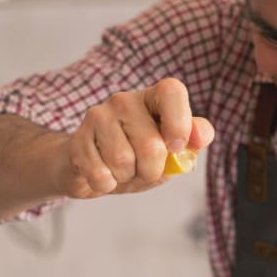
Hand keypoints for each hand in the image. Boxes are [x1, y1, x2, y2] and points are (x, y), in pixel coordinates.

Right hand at [61, 77, 214, 198]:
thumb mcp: (171, 150)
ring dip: (127, 178)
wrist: (90, 166)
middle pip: (150, 145)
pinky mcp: (77, 140)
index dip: (179, 123)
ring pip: (123, 161)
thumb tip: (199, 137)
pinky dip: (107, 185)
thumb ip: (194, 138)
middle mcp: (124, 100)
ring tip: (122, 170)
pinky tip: (104, 175)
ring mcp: (97, 117)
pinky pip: (100, 174)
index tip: (176, 147)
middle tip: (144, 169)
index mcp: (152, 98)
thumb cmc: (137, 156)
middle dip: (151, 171)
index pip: (171, 91)